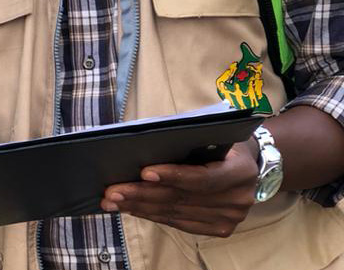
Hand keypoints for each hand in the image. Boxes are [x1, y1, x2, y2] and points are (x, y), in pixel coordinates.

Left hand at [101, 141, 258, 237]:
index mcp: (241, 171)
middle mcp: (239, 198)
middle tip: (113, 191)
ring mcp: (230, 217)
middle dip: (142, 194)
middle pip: (182, 198)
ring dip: (140, 207)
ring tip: (113, 201)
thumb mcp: (211, 134)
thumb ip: (186, 140)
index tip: (143, 172)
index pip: (202, 177)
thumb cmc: (220, 143)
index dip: (173, 176)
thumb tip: (142, 146)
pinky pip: (179, 223)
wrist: (248, 164)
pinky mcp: (220, 228)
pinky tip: (131, 209)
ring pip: (176, 213)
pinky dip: (152, 215)